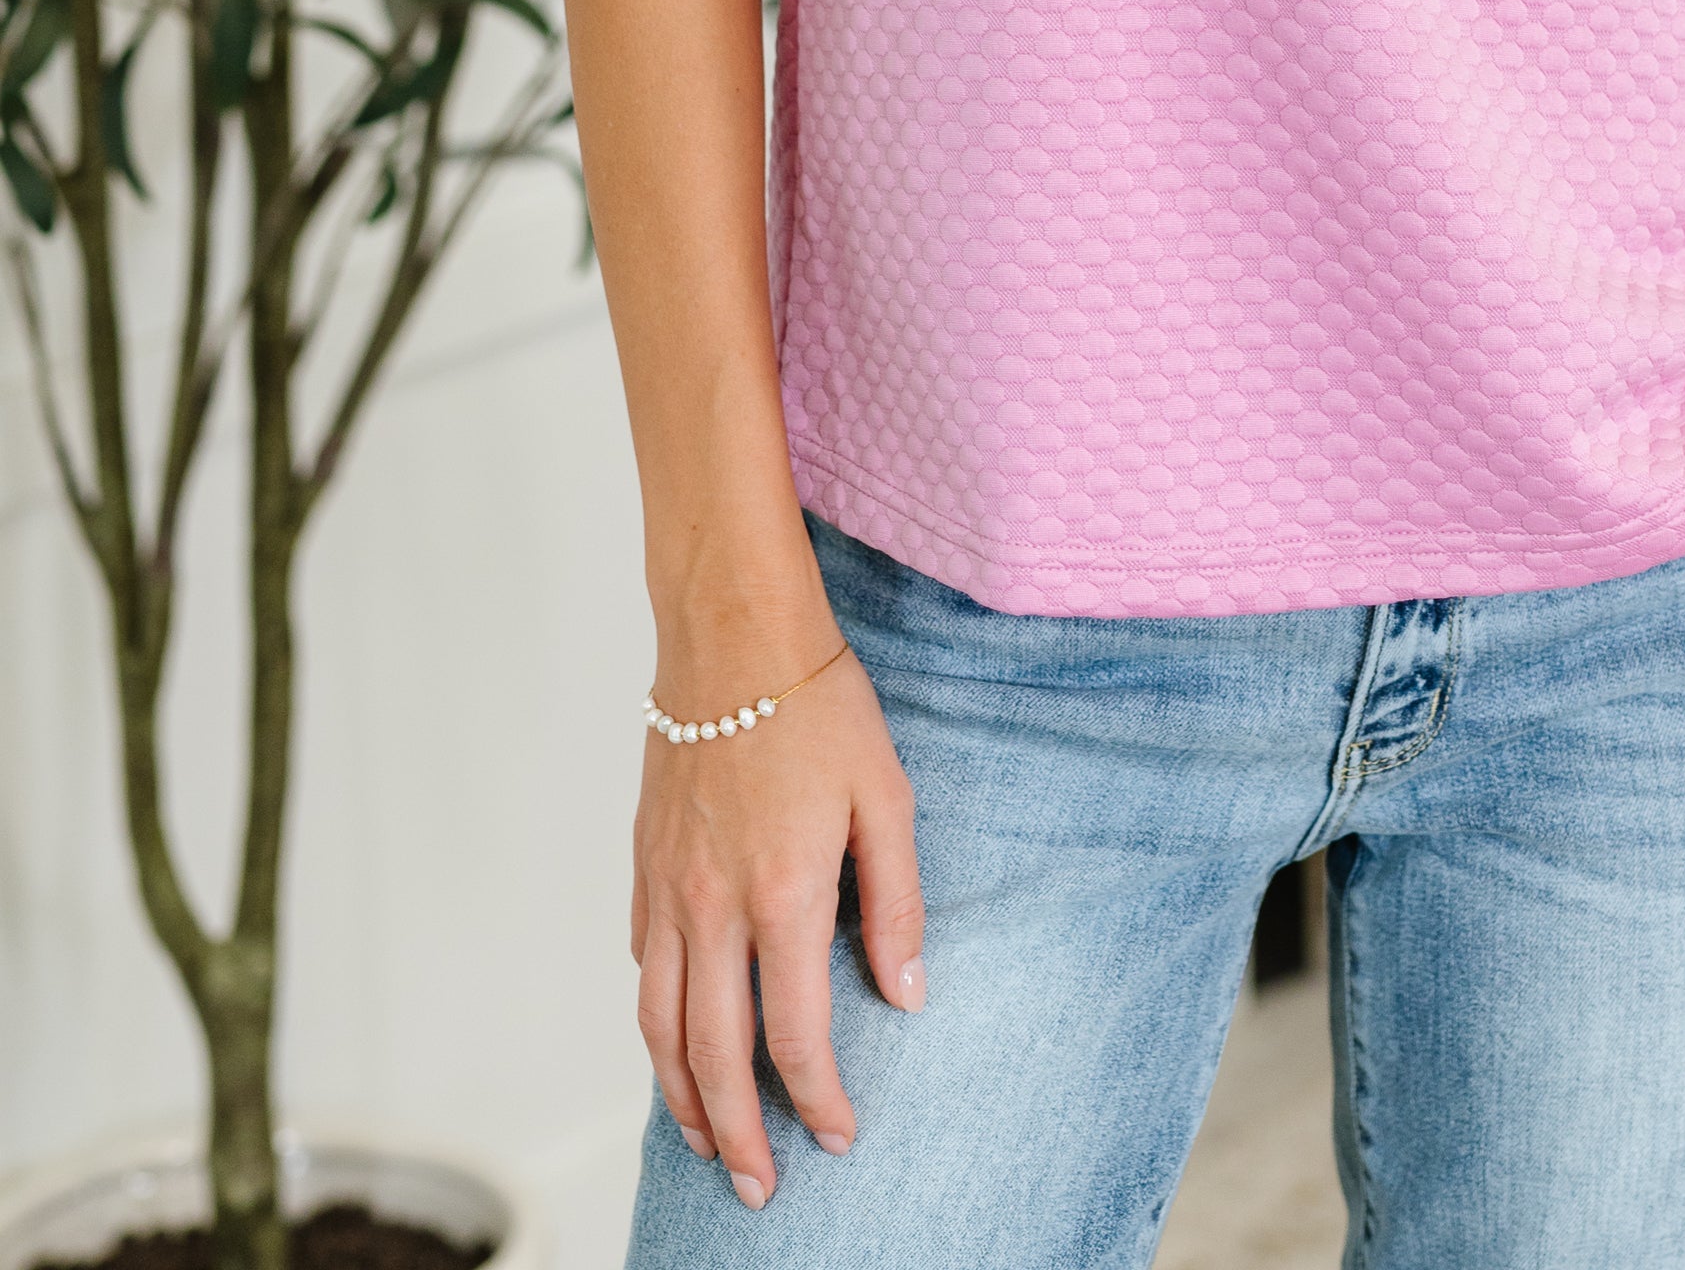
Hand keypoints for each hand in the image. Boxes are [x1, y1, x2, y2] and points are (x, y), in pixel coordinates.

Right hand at [631, 643, 924, 1197]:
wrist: (734, 634)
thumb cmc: (818, 706)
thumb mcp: (886, 798)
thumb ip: (896, 904)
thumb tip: (906, 995)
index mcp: (783, 895)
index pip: (795, 1034)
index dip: (818, 1099)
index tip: (838, 1135)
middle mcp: (713, 906)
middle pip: (713, 1053)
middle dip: (737, 1133)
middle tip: (757, 1187)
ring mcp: (668, 887)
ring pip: (659, 1023)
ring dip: (681, 1096)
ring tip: (706, 1140)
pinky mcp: (643, 863)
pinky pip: (640, 963)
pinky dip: (654, 1019)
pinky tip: (675, 1037)